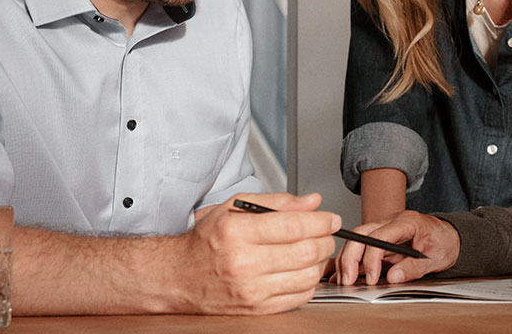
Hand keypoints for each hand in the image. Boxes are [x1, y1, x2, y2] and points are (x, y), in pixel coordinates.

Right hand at [180, 192, 338, 313]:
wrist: (179, 277)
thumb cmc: (206, 241)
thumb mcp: (234, 209)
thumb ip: (277, 202)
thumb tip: (312, 202)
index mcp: (237, 232)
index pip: (294, 226)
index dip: (321, 221)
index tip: (331, 219)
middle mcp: (243, 262)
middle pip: (305, 252)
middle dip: (325, 240)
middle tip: (326, 234)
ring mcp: (251, 289)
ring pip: (307, 276)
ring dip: (320, 262)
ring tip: (315, 251)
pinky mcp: (256, 308)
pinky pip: (299, 297)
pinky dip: (309, 283)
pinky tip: (302, 270)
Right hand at [334, 211, 458, 285]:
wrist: (449, 237)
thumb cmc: (443, 243)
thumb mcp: (436, 258)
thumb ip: (414, 267)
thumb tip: (392, 277)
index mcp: (406, 222)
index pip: (379, 236)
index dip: (371, 258)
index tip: (372, 279)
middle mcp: (391, 222)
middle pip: (362, 234)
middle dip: (350, 257)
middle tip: (347, 280)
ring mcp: (383, 230)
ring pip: (357, 240)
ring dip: (346, 259)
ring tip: (343, 280)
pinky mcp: (380, 240)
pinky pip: (361, 247)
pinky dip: (349, 260)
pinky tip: (342, 273)